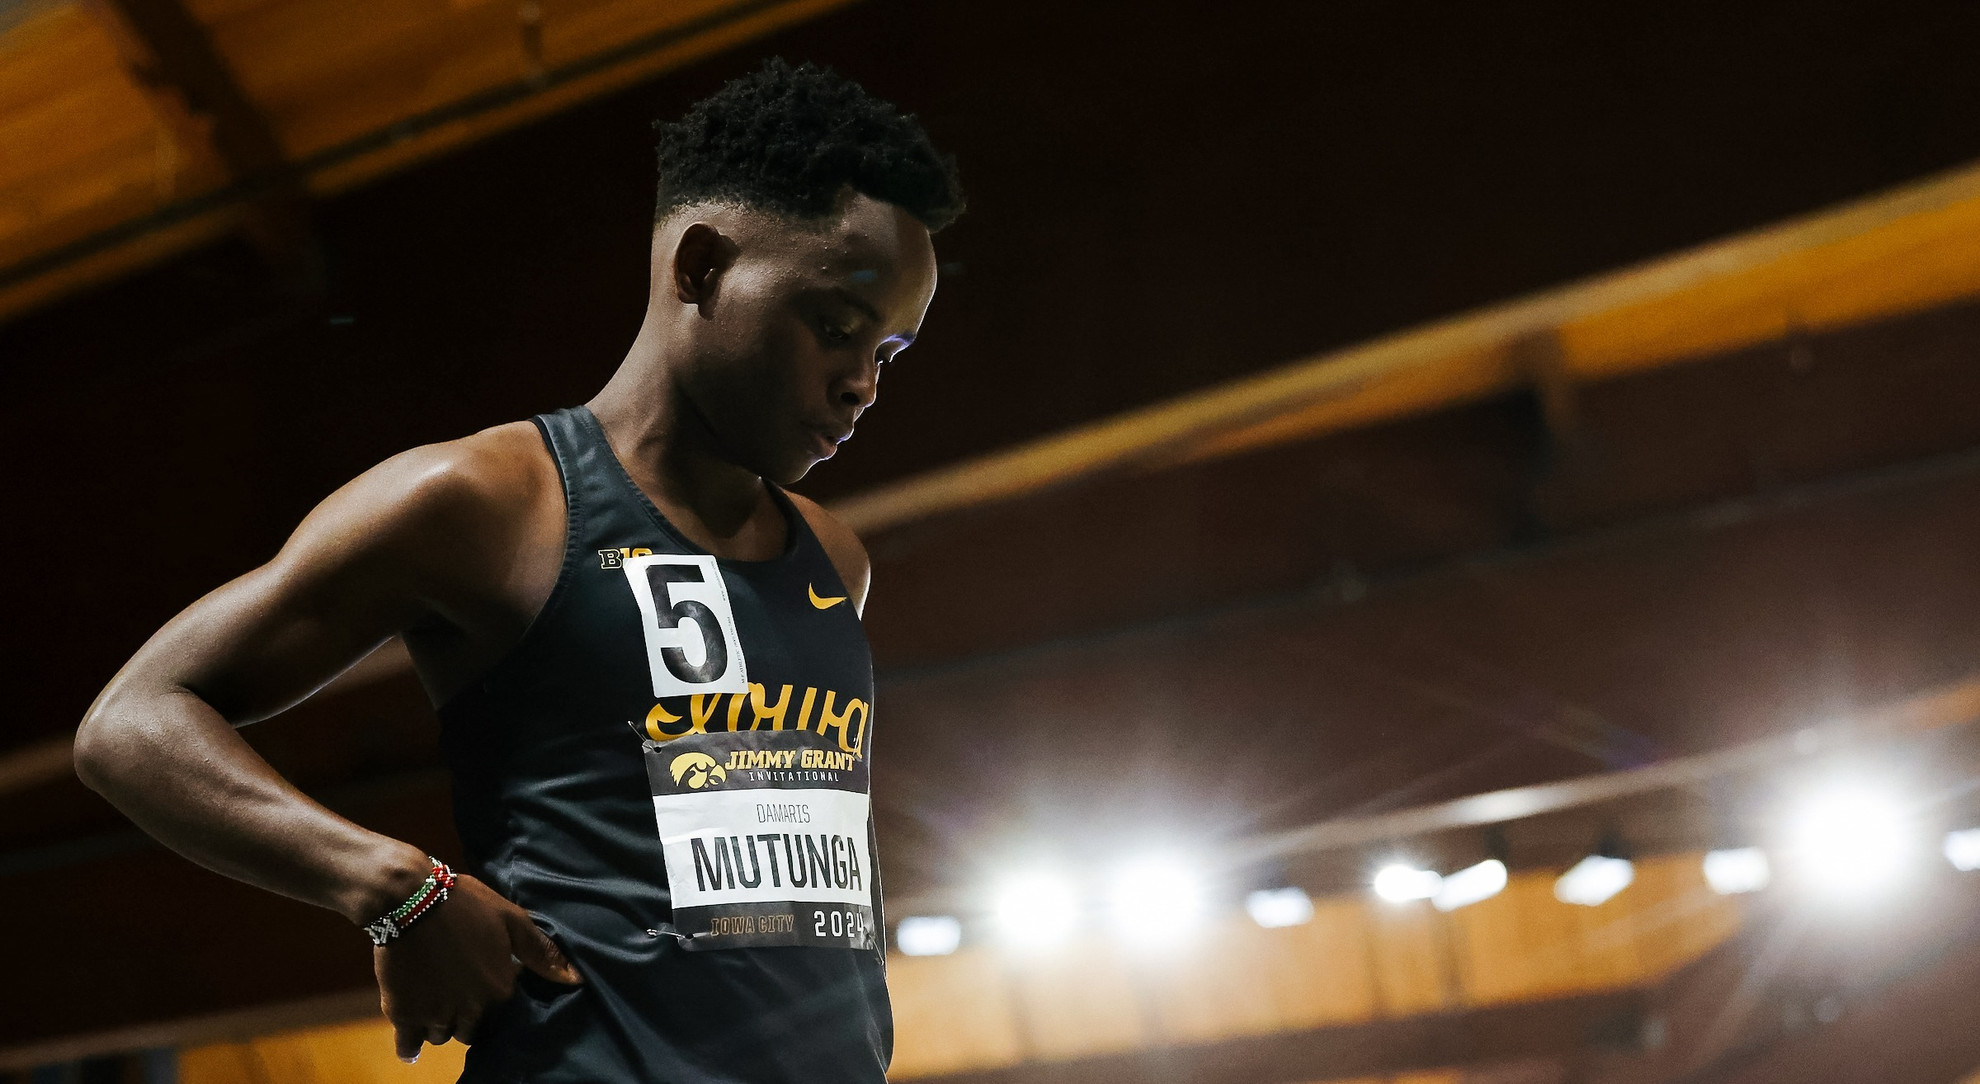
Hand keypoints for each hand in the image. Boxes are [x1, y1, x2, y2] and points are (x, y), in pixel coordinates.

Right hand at [374, 873, 582, 1062]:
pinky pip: (409, 1045)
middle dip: (464, 1014)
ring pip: (441, 1035)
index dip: (488, 995)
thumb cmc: (465, 904)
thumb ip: (539, 952)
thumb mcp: (511, 919)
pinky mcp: (404, 1014)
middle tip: (454, 993)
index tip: (478, 982)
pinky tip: (412, 1044)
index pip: (501, 1008)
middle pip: (470, 1028)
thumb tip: (576, 980)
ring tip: (433, 1004)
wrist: (411, 898)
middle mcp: (471, 1009)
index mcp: (499, 988)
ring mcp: (436, 1014)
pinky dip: (410, 1046)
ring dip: (438, 1025)